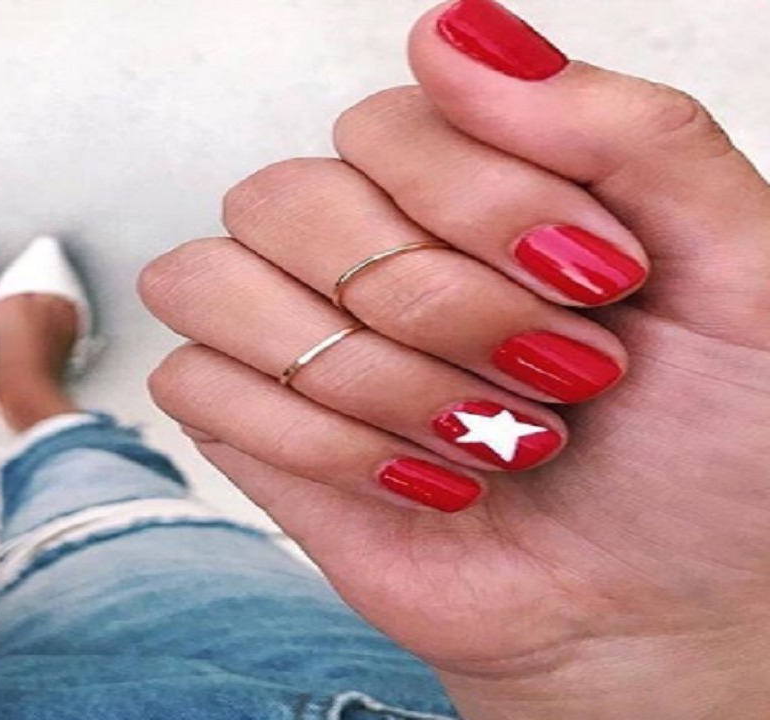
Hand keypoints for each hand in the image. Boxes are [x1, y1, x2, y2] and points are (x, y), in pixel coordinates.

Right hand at [140, 1, 769, 716]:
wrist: (671, 598)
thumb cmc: (713, 439)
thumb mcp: (739, 264)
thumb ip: (622, 126)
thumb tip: (450, 29)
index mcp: (459, 179)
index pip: (383, 122)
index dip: (484, 202)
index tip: (605, 286)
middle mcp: (359, 239)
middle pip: (286, 198)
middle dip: (436, 306)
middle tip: (559, 375)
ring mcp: (292, 330)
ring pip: (212, 281)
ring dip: (371, 378)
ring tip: (481, 438)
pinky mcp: (249, 426)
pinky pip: (192, 383)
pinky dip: (316, 443)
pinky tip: (423, 481)